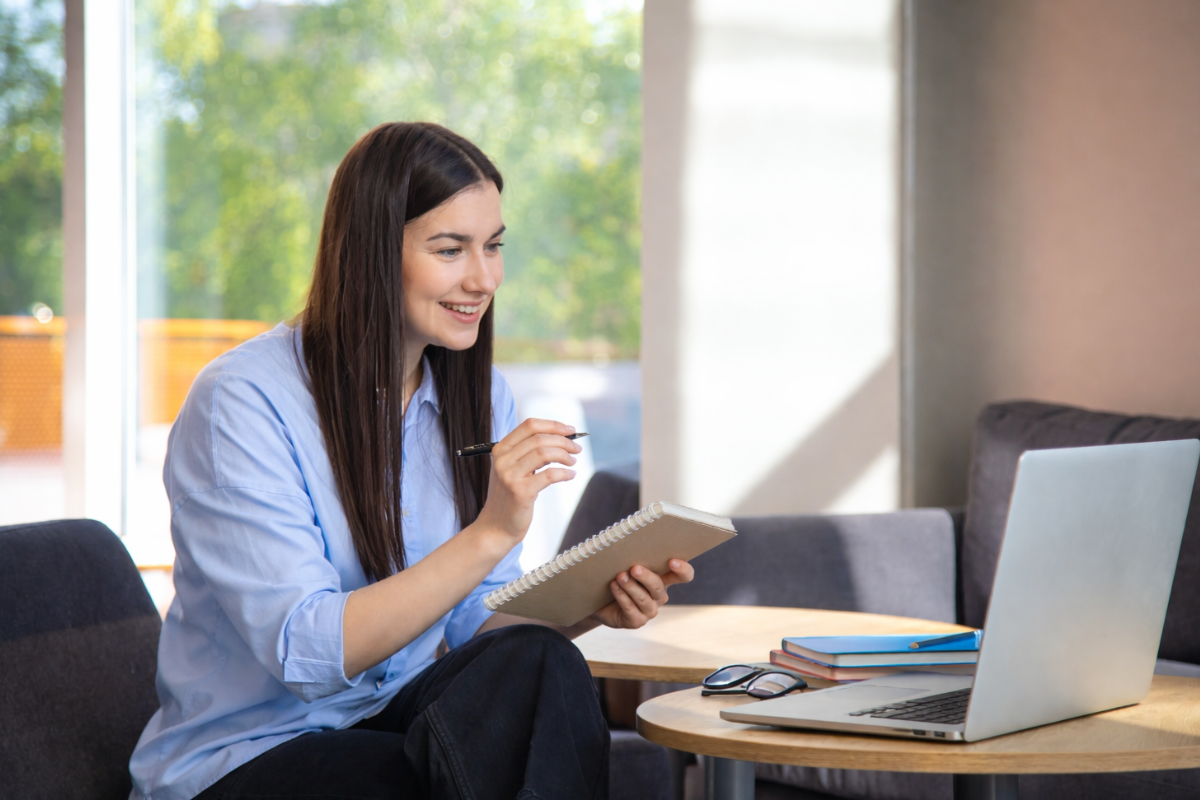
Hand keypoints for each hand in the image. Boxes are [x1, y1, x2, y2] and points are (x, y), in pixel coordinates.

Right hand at [473, 418, 581, 543]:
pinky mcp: (520, 491)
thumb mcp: (512, 469)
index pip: (529, 425)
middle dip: (564, 441)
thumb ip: (528, 452)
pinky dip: (564, 472)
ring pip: (544, 453)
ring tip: (572, 462)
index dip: (553, 425)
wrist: (496, 526)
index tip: (570, 430)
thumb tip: (561, 438)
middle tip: (576, 449)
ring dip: (565, 455)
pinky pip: (549, 475)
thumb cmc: (509, 497)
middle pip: (539, 438)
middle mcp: (503, 459)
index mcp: (500, 449)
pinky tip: (571, 475)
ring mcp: (510, 475)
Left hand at [590, 559, 694, 629]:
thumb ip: (634, 556)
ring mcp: (649, 610)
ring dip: (631, 586)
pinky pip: (630, 608)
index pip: (684, 576)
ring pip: (643, 598)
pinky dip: (622, 596)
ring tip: (620, 576)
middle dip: (647, 577)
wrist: (601, 602)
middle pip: (659, 586)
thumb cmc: (617, 578)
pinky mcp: (637, 621)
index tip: (672, 561)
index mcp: (663, 580)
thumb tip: (628, 539)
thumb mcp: (628, 565)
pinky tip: (614, 586)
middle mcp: (659, 596)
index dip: (683, 570)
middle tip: (634, 568)